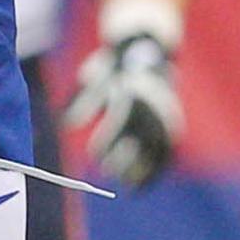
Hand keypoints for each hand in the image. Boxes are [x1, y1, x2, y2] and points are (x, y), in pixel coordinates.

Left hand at [65, 0, 183, 187]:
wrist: (147, 52)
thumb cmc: (114, 68)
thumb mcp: (97, 78)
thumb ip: (84, 102)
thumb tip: (66, 125)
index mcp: (134, 93)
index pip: (122, 121)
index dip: (108, 139)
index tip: (95, 153)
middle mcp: (153, 106)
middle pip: (140, 137)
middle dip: (125, 156)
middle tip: (109, 170)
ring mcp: (166, 117)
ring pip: (156, 148)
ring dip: (143, 168)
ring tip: (129, 185)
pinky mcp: (172, 127)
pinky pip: (165, 153)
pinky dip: (154, 171)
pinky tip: (140, 186)